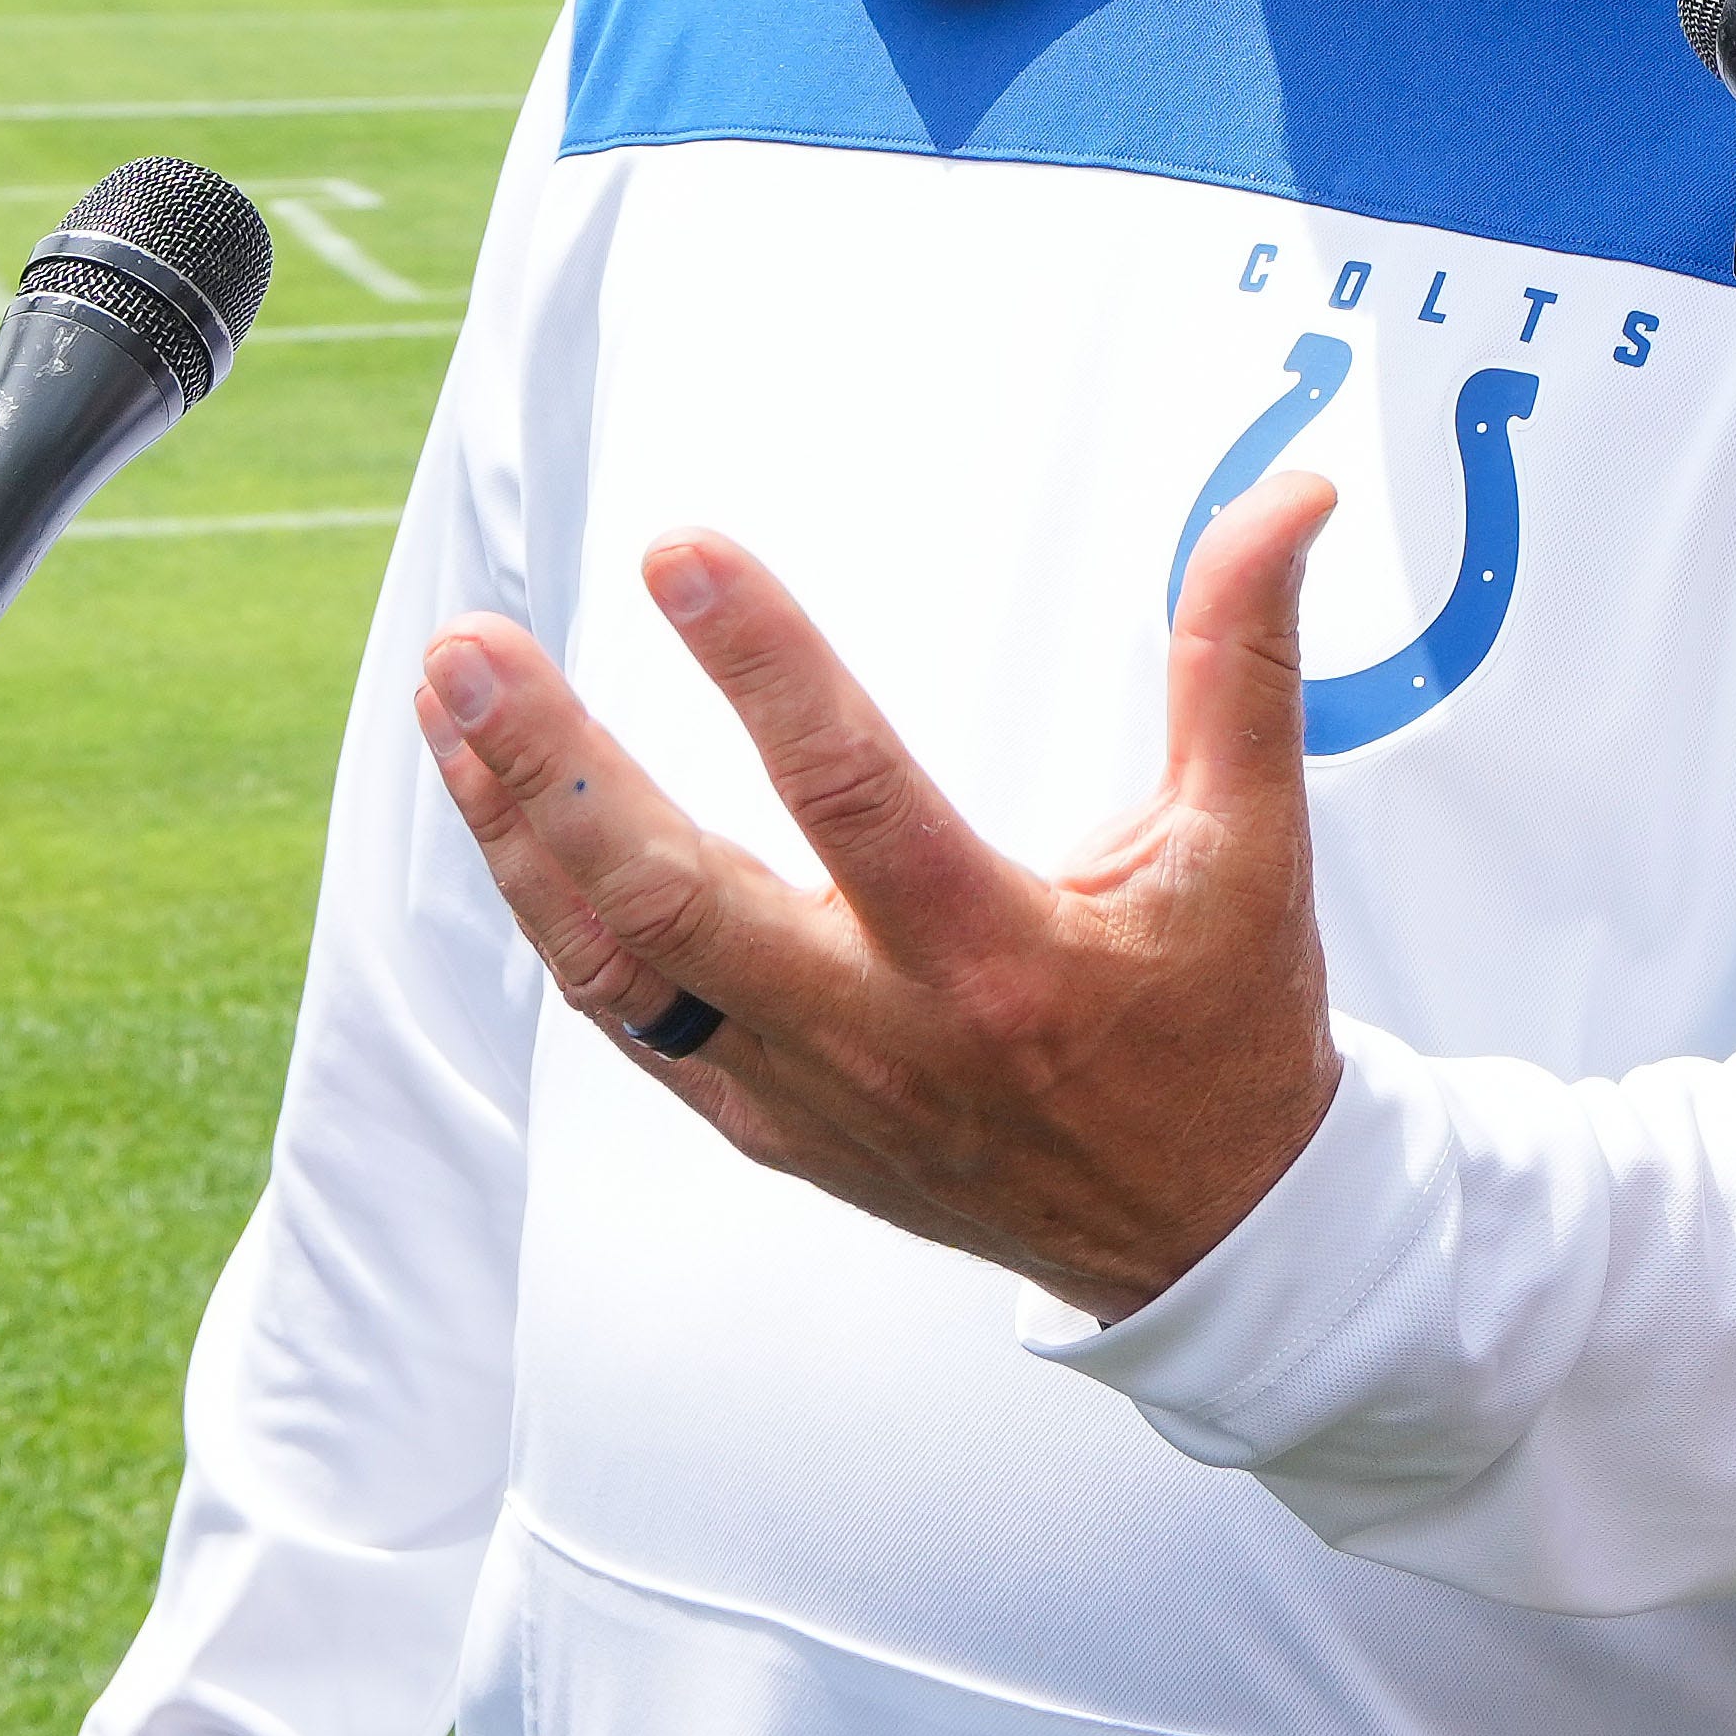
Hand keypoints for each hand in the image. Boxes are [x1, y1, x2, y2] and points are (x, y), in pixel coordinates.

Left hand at [412, 486, 1344, 1322]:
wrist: (1207, 1238)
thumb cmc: (1224, 1024)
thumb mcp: (1251, 841)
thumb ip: (1242, 659)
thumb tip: (1287, 497)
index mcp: (996, 954)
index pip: (854, 790)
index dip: (761, 664)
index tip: (678, 550)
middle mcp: (882, 1034)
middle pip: (677, 899)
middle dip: (556, 770)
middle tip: (470, 646)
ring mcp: (808, 1094)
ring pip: (617, 966)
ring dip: (519, 834)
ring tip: (448, 700)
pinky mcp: (769, 1130)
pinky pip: (627, 1025)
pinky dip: (554, 920)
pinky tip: (500, 820)